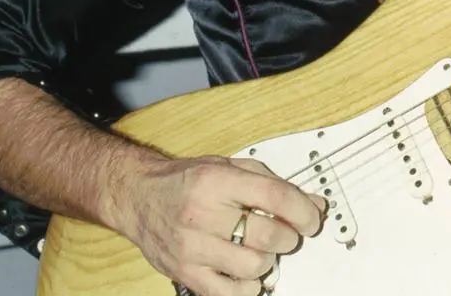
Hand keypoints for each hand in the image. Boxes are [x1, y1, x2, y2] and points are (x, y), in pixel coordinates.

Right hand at [110, 155, 325, 295]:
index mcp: (218, 181)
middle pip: (267, 236)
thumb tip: (312, 204)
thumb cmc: (186, 181)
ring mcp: (192, 247)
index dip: (303, 211)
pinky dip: (248, 286)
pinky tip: (247, 272)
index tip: (312, 218)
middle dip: (289, 237)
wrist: (138, 196)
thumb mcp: (230, 167)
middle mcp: (203, 213)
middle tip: (287, 234)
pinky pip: (229, 292)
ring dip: (268, 260)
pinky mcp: (185, 272)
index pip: (275, 197)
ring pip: (253, 266)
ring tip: (261, 250)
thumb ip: (272, 184)